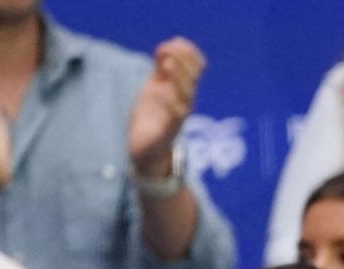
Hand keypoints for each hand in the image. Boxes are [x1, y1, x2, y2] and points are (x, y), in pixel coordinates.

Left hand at [128, 37, 204, 176]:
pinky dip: (169, 102)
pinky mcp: (168, 132)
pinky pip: (175, 117)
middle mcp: (185, 102)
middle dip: (182, 61)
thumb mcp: (156, 88)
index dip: (189, 52)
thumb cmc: (152, 118)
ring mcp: (178, 117)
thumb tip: (168, 47)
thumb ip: (162, 69)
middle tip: (166, 49)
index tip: (175, 42)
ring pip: (186, 95)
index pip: (197, 67)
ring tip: (166, 63)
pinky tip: (160, 92)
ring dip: (178, 78)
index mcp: (184, 89)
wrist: (146, 151)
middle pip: (192, 78)